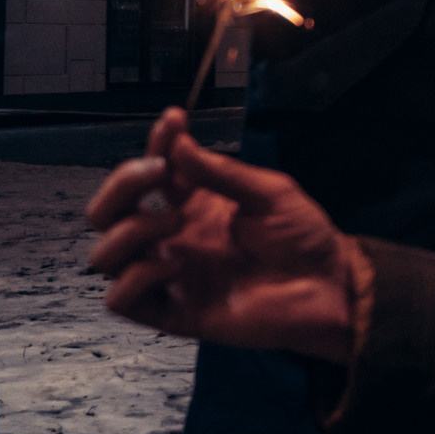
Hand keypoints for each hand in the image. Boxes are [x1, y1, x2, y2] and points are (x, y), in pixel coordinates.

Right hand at [85, 108, 356, 360]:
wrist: (329, 284)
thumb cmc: (302, 236)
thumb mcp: (269, 192)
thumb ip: (220, 172)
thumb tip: (178, 143)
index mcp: (192, 205)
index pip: (151, 173)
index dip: (155, 144)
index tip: (175, 121)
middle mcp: (172, 239)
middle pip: (108, 214)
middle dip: (120, 186)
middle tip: (157, 172)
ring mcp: (170, 275)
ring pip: (105, 255)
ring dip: (129, 231)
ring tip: (175, 222)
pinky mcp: (175, 312)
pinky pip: (122, 300)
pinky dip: (136, 278)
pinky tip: (174, 264)